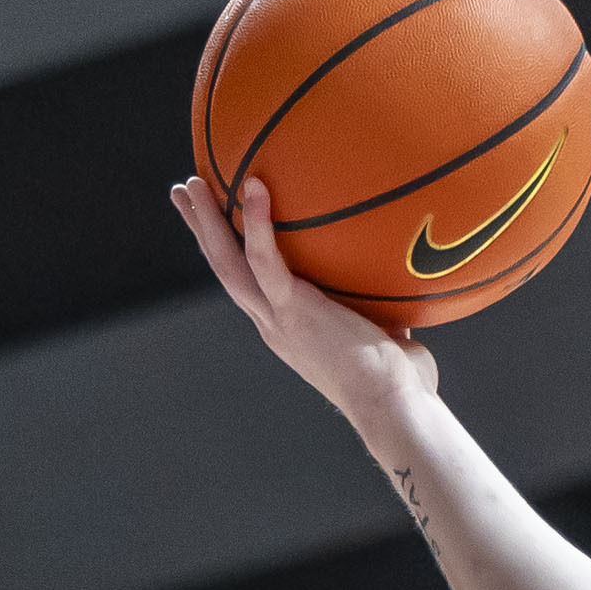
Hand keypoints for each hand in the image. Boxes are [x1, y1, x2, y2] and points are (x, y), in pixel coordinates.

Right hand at [172, 175, 440, 450]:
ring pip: (228, 264)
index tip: (215, 227)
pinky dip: (259, 223)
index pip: (248, 285)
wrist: (392, 406)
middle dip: (201, 230)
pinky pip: (267, 260)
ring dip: (207, 222)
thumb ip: (383, 311)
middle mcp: (272, 325)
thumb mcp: (385, 336)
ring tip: (192, 182)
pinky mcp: (293, 311)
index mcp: (286, 331)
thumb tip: (407, 286)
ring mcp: (278, 319)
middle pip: (224, 270)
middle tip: (183, 192)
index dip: (229, 254)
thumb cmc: (400, 382)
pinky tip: (254, 185)